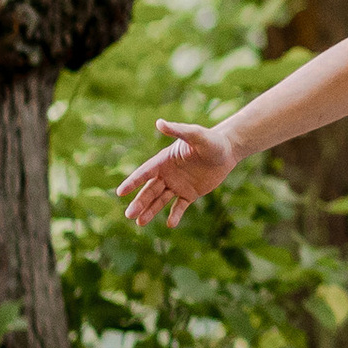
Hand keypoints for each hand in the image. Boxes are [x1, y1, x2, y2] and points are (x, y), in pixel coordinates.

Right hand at [115, 120, 240, 229]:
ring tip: (139, 223)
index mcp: (164, 160)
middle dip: (139, 202)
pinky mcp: (190, 193)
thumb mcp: (195, 135)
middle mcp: (167, 174)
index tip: (120, 192)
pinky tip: (170, 224)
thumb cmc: (211, 140)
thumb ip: (178, 130)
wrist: (228, 150)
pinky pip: (180, 206)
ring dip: (150, 211)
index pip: (144, 173)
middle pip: (149, 190)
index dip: (132, 182)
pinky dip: (175, 215)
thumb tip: (159, 122)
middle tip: (128, 215)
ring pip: (160, 200)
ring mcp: (178, 185)